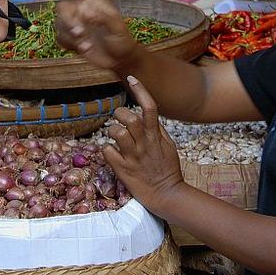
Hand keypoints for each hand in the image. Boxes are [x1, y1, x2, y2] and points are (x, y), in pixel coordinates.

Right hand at [47, 0, 139, 71]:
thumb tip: (85, 11)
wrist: (119, 60)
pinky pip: (60, 37)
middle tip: (80, 32)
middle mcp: (81, 10)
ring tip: (87, 45)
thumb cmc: (122, 40)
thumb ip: (103, 17)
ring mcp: (75, 24)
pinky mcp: (71, 39)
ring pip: (59, 23)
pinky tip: (84, 49)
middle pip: (63, 7)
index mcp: (92, 2)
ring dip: (70, 35)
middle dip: (68, 20)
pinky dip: (69, 44)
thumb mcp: (117, 27)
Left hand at [104, 76, 184, 216]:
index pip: (150, 108)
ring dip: (112, 131)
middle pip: (130, 118)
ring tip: (115, 137)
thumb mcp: (168, 147)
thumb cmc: (168, 170)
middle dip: (120, 113)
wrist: (166, 195)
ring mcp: (133, 156)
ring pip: (116, 132)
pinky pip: (107, 151)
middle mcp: (144, 144)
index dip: (140, 91)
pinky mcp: (123, 169)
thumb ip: (158, 130)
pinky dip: (107, 149)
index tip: (131, 78)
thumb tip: (150, 116)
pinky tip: (112, 153)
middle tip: (118, 119)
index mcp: (156, 136)